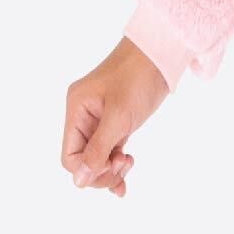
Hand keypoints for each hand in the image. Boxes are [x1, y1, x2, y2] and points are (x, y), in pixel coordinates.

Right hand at [62, 36, 168, 196]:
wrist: (164, 51)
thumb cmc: (140, 77)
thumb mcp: (119, 116)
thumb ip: (98, 149)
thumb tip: (79, 181)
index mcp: (77, 110)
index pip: (70, 156)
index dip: (87, 170)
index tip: (111, 169)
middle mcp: (84, 115)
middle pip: (83, 159)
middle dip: (101, 170)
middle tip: (124, 167)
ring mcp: (101, 118)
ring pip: (98, 155)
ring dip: (111, 168)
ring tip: (129, 165)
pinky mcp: (118, 120)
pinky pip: (110, 148)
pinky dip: (117, 162)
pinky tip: (126, 176)